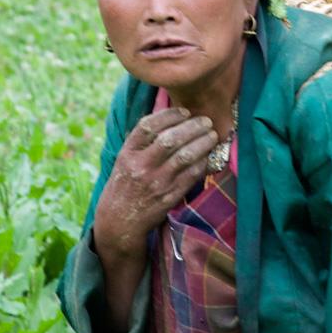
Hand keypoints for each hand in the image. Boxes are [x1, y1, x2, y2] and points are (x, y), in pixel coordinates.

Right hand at [93, 107, 218, 255]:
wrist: (120, 221)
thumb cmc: (125, 185)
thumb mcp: (124, 160)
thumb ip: (142, 142)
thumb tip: (171, 118)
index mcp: (127, 154)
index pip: (148, 126)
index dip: (169, 115)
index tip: (185, 111)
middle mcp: (140, 167)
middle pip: (169, 139)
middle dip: (192, 127)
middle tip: (206, 121)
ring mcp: (156, 183)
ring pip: (184, 156)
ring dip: (202, 143)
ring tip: (212, 135)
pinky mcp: (169, 197)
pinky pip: (191, 175)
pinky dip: (203, 163)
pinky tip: (208, 155)